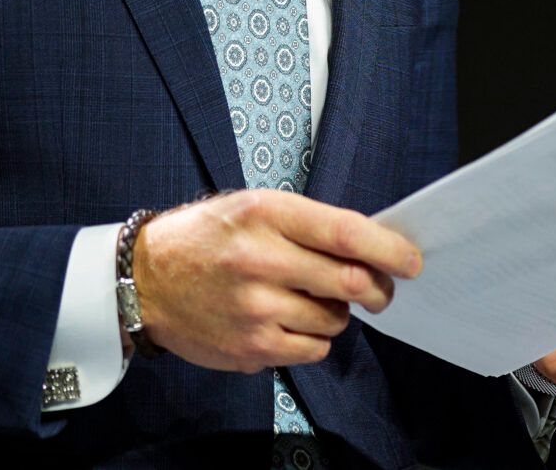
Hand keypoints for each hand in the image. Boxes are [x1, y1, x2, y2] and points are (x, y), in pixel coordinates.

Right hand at [130, 188, 422, 372]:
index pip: (344, 233)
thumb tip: (373, 247)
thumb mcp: (252, 207)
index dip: (388, 250)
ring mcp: (255, 309)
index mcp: (264, 214)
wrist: (145, 280)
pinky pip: (312, 349)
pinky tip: (286, 319)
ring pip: (334, 321)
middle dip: (377, 289)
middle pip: (350, 282)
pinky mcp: (251, 347)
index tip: (410, 260)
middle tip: (377, 289)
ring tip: (307, 298)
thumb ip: (308, 224)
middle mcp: (260, 261)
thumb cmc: (207, 238)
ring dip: (336, 313)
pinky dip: (313, 337)